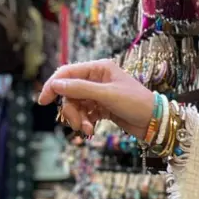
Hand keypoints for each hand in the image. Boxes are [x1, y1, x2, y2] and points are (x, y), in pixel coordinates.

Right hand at [38, 60, 155, 140]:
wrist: (155, 122)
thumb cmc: (136, 103)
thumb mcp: (107, 95)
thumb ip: (80, 89)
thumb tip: (56, 84)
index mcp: (98, 68)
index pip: (67, 73)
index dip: (53, 86)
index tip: (43, 101)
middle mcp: (97, 79)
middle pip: (69, 93)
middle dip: (70, 110)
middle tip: (77, 124)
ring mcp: (99, 93)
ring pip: (76, 105)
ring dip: (78, 118)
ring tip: (86, 129)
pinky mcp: (102, 107)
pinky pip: (84, 113)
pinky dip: (85, 122)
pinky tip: (91, 130)